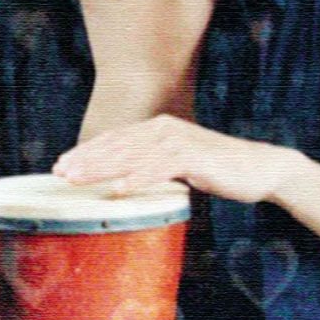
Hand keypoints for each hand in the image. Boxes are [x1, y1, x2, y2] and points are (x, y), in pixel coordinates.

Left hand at [52, 114, 308, 203]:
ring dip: (102, 168)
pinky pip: (160, 169)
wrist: (260, 168)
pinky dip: (137, 179)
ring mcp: (180, 141)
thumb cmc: (218, 170)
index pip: (116, 138)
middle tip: (59, 173)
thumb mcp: (180, 165)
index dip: (87, 150)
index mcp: (160, 128)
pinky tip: (118, 190)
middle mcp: (165, 129)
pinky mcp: (194, 157)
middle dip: (86, 159)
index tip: (62, 164)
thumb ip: (154, 166)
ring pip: (132, 155)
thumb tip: (123, 182)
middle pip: (118, 144)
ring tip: (77, 180)